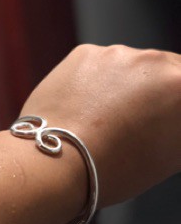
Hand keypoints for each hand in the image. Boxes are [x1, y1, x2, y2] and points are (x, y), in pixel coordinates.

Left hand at [20, 44, 180, 206]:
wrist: (56, 162)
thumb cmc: (111, 169)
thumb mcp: (169, 158)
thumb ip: (177, 129)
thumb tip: (171, 120)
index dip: (173, 107)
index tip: (162, 118)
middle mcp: (154, 61)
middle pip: (162, 72)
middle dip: (152, 94)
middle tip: (133, 122)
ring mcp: (116, 54)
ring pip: (127, 67)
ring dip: (122, 86)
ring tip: (100, 120)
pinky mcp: (84, 54)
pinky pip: (96, 66)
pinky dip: (92, 83)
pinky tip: (81, 109)